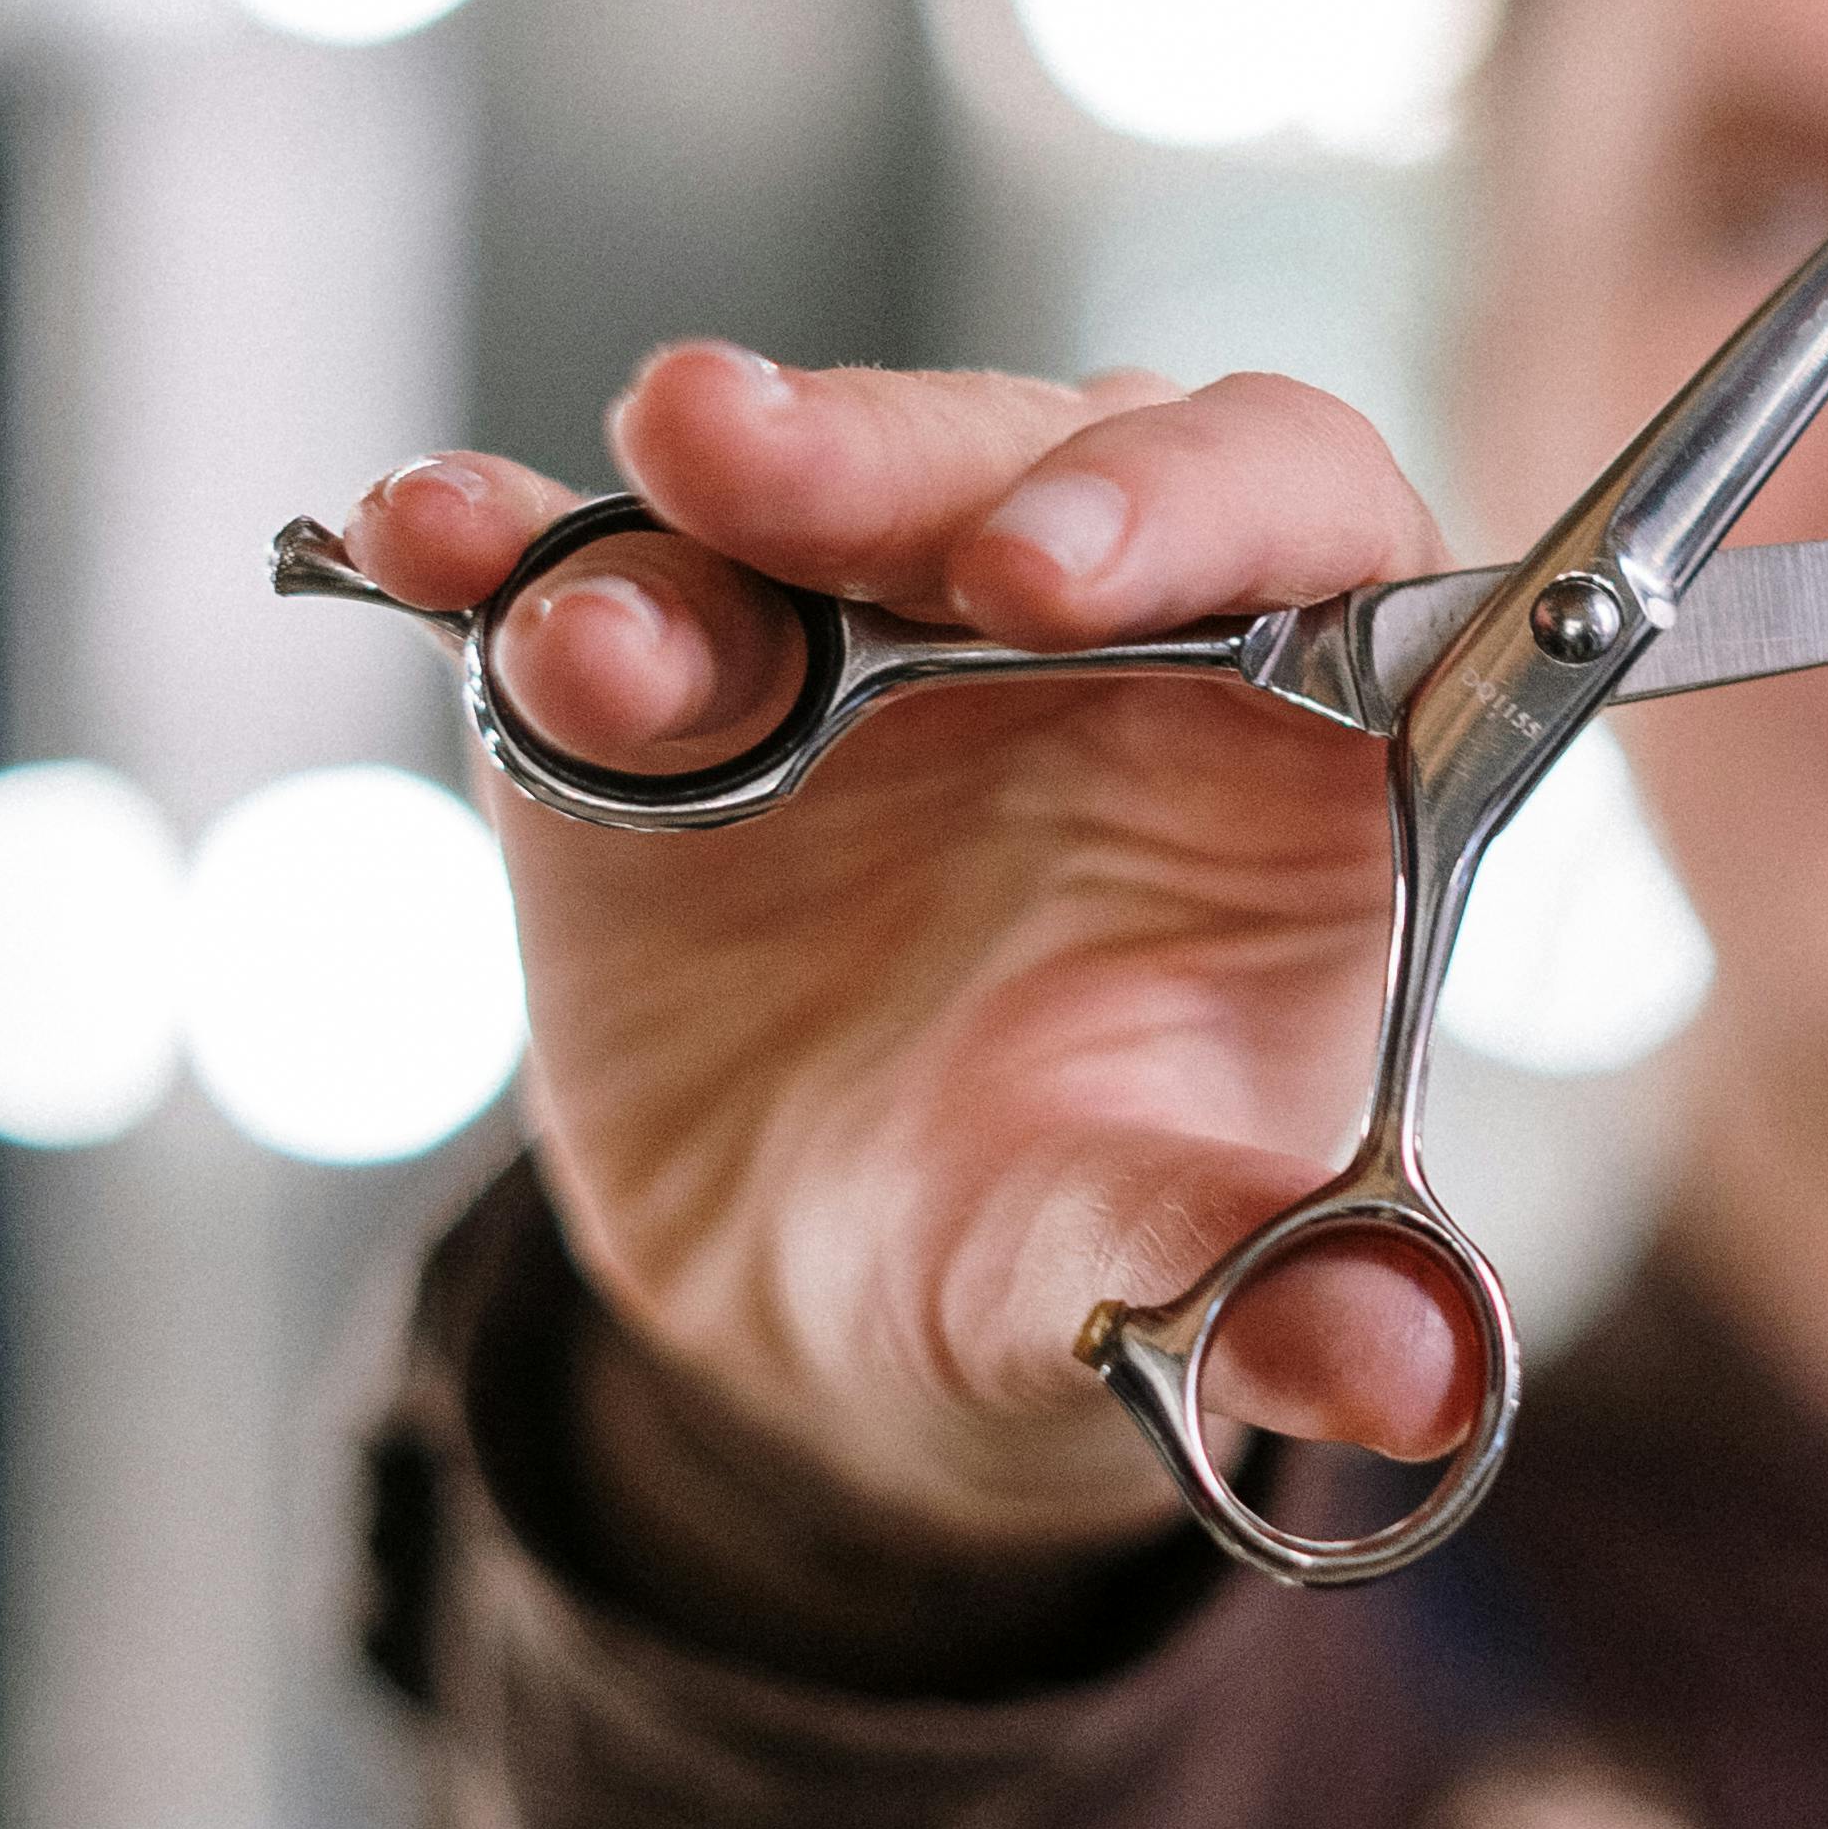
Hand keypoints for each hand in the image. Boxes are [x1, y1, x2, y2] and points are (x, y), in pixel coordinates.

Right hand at [340, 348, 1477, 1555]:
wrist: (823, 1314)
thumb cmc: (1054, 1256)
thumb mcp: (1144, 1284)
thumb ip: (1256, 1280)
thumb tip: (1409, 1373)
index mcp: (1300, 712)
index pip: (1292, 505)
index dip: (1178, 501)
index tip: (1038, 576)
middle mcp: (1096, 618)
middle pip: (1015, 456)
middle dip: (876, 455)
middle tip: (734, 467)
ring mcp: (866, 623)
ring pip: (790, 495)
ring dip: (673, 521)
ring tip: (569, 626)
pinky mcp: (665, 669)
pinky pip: (581, 571)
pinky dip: (499, 553)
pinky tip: (419, 544)